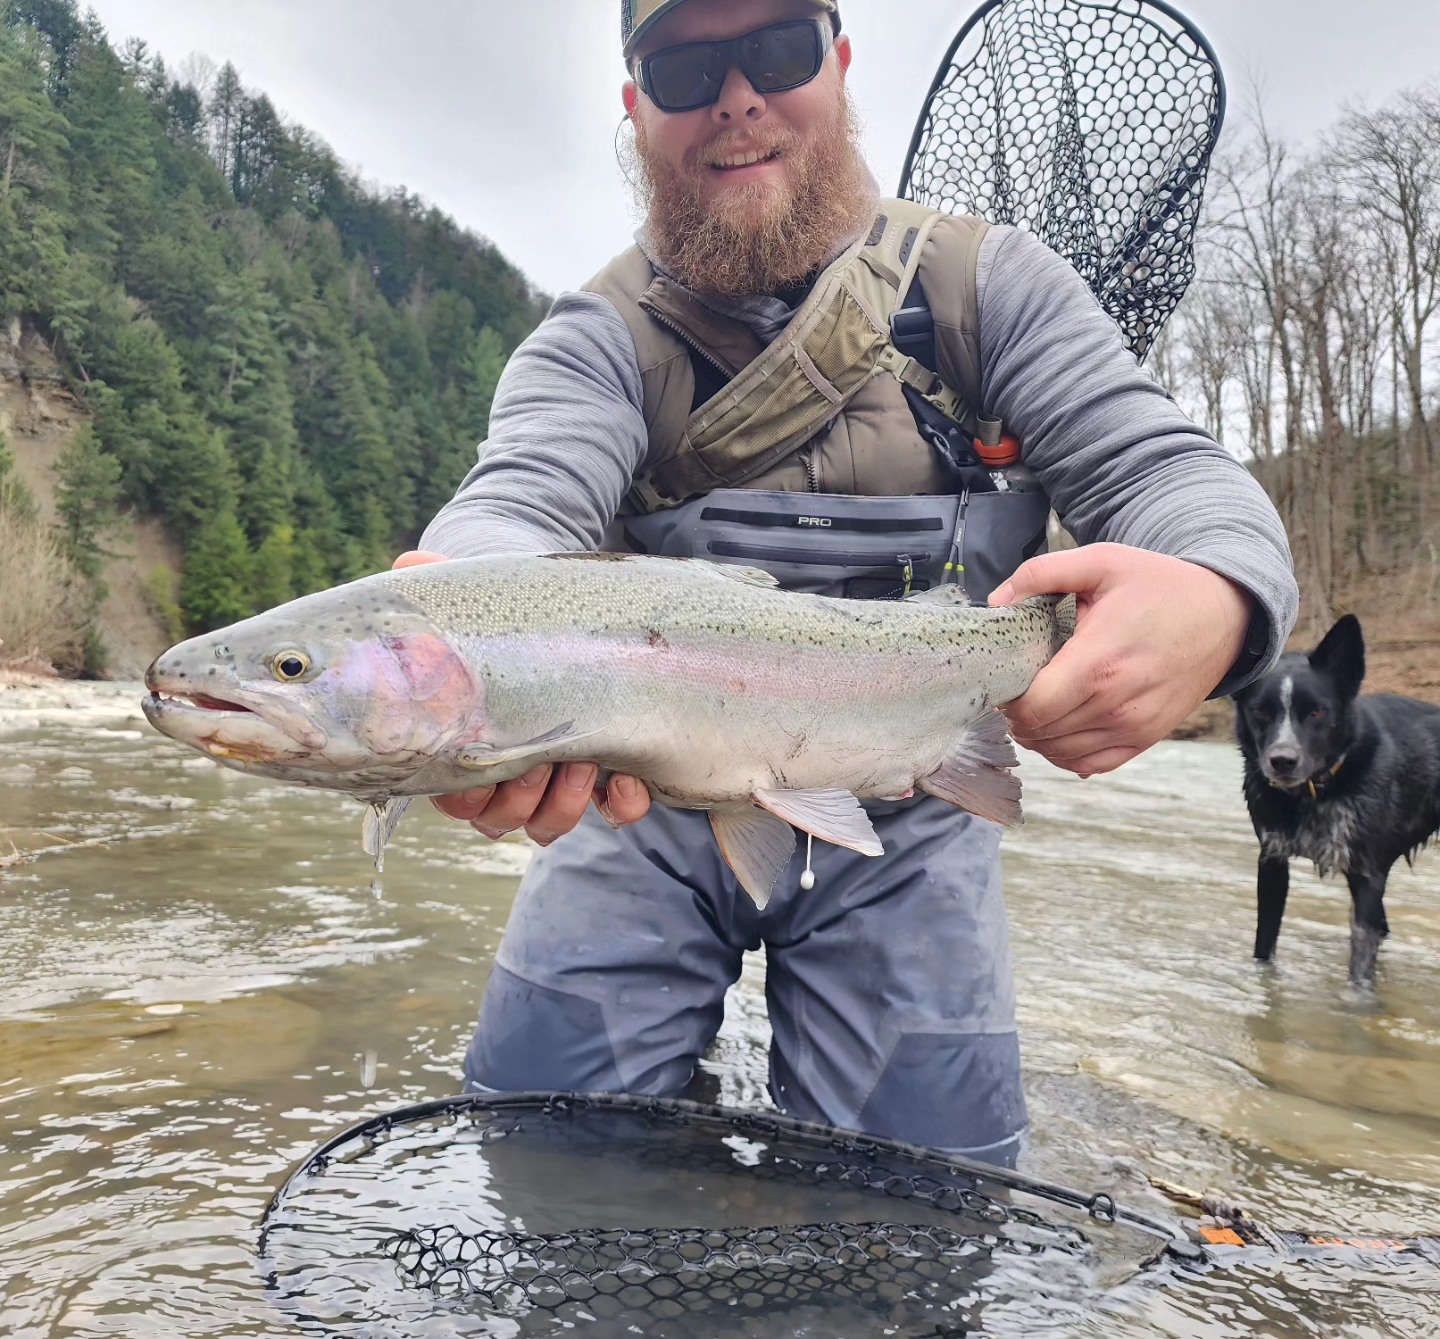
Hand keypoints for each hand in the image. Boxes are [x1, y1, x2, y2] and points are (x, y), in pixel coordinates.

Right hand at [390, 550, 651, 840]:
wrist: (557, 611)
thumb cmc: (503, 615)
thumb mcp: (474, 601)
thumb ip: (438, 585)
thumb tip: (410, 564)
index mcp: (463, 746)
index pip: (455, 799)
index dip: (473, 791)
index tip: (496, 753)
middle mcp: (503, 774)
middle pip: (502, 818)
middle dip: (525, 794)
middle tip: (545, 757)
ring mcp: (554, 779)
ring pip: (548, 823)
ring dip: (566, 802)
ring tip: (584, 760)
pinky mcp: (606, 773)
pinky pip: (615, 810)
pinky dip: (623, 803)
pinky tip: (629, 779)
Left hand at [988, 543, 1250, 776]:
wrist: (1224, 614)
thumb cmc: (1159, 586)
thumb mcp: (1101, 562)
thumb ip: (1041, 574)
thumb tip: (997, 602)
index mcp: (1099, 662)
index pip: (1032, 708)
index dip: (1008, 699)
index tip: (1006, 679)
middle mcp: (1116, 704)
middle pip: (1041, 733)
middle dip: (1018, 715)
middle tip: (1017, 689)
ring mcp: (1134, 727)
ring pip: (1060, 753)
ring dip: (1038, 735)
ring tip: (1037, 705)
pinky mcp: (1146, 738)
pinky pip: (1090, 765)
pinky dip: (1065, 753)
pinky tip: (1060, 728)